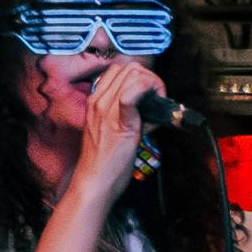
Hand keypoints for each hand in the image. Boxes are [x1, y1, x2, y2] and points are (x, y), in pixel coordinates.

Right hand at [77, 57, 166, 191]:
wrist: (94, 182)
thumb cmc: (103, 162)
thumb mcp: (112, 131)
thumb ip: (130, 116)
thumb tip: (153, 110)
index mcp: (95, 101)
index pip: (118, 70)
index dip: (139, 75)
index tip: (150, 91)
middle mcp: (98, 101)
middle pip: (128, 69)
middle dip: (149, 77)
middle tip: (158, 96)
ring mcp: (106, 110)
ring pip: (132, 75)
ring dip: (152, 83)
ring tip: (157, 102)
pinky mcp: (118, 122)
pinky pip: (132, 94)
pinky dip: (147, 91)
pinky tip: (154, 103)